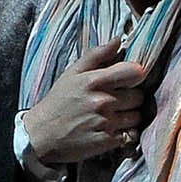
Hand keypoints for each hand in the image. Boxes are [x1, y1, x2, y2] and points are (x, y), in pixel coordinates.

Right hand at [21, 37, 148, 166]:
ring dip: (129, 116)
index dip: (135, 76)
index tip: (128, 80)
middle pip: (139, 96)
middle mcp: (103, 101)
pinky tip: (111, 129)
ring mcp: (106, 122)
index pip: (135, 73)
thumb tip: (118, 40)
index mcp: (95, 81)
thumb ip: (97, 55)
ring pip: (137, 116)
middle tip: (116, 100)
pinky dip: (125, 133)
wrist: (41, 135)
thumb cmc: (58, 101)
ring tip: (113, 116)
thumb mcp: (72, 73)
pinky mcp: (107, 141)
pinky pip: (131, 135)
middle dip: (131, 98)